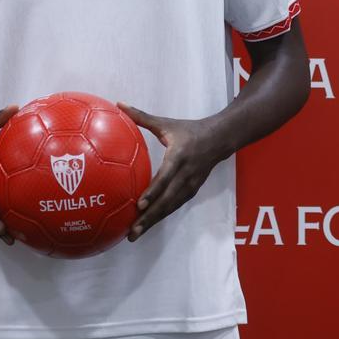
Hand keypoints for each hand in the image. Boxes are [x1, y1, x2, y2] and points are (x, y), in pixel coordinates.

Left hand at [118, 104, 226, 240]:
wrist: (219, 140)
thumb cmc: (189, 131)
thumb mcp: (166, 123)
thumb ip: (141, 116)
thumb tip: (119, 104)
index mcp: (179, 157)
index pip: (165, 178)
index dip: (153, 193)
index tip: (139, 205)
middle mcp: (186, 175)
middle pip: (166, 201)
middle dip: (149, 218)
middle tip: (131, 232)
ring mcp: (190, 186)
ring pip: (169, 208)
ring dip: (152, 222)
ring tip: (134, 235)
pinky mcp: (191, 191)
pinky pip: (174, 207)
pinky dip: (160, 217)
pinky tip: (146, 225)